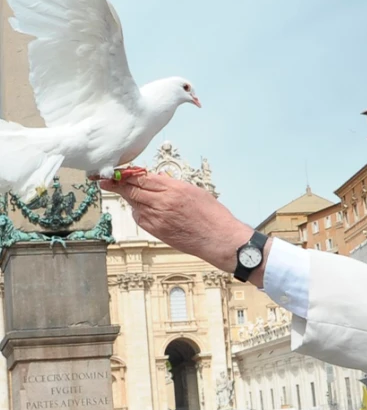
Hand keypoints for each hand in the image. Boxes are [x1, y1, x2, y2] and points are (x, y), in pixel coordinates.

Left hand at [99, 172, 258, 278]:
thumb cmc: (212, 215)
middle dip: (116, 184)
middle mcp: (162, 203)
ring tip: (123, 192)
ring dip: (128, 197)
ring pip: (134, 204)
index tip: (113, 171)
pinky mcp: (157, 231)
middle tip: (104, 180)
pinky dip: (138, 211)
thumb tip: (154, 181)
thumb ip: (172, 185)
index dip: (124, 174)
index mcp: (173, 189)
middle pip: (131, 190)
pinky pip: (140, 218)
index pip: (141, 178)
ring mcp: (158, 218)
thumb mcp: (194, 190)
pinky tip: (143, 209)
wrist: (219, 239)